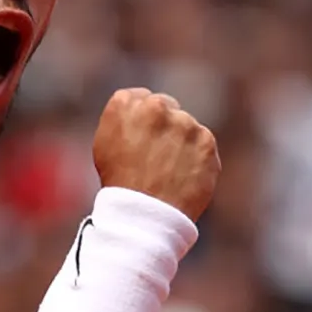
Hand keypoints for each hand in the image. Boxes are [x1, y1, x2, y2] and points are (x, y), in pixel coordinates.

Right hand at [92, 88, 220, 221]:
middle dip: (164, 124)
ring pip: (186, 125)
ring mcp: (184, 122)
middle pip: (166, 106)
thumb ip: (124, 116)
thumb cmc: (119, 181)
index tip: (143, 137)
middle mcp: (156, 106)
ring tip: (168, 170)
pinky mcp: (206, 141)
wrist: (144, 213)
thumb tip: (141, 107)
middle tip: (157, 154)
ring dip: (181, 141)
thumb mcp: (104, 142)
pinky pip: (203, 143)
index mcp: (126, 102)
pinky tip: (183, 175)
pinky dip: (197, 157)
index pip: (141, 98)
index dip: (143, 119)